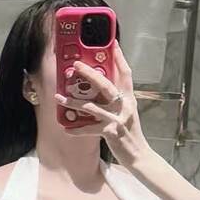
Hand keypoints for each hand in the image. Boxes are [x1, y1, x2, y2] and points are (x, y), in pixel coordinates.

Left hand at [56, 41, 150, 169]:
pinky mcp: (111, 132)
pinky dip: (77, 129)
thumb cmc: (130, 134)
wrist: (140, 156)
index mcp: (129, 99)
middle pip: (106, 84)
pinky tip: (66, 128)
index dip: (120, 57)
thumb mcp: (126, 113)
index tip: (113, 43)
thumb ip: (116, 101)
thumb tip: (99, 89)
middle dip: (89, 73)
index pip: (126, 74)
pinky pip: (90, 128)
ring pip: (92, 106)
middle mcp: (125, 105)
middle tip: (75, 65)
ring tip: (59, 98)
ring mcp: (118, 118)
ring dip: (73, 102)